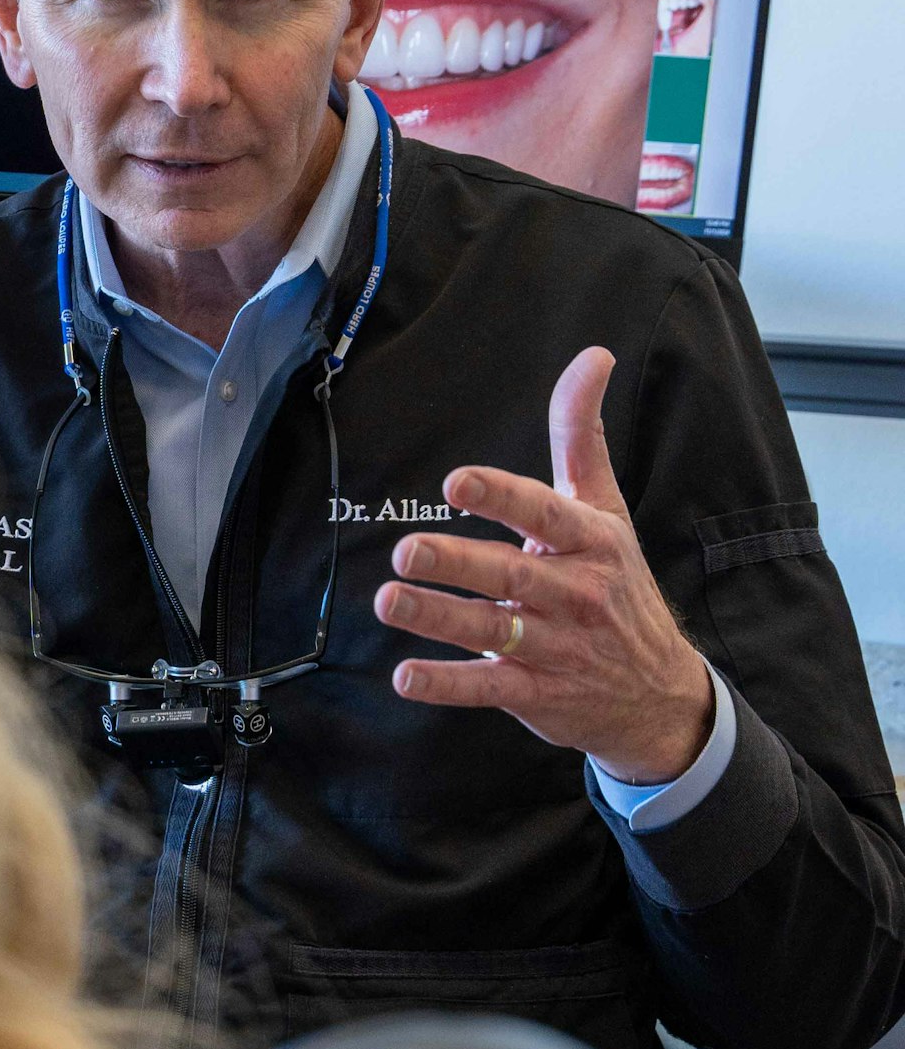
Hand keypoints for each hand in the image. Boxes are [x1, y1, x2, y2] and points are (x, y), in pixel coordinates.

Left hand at [373, 346, 714, 783]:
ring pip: (493, 630)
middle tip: (407, 551)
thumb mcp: (606, 508)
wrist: (659, 692)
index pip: (544, 513)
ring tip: (389, 601)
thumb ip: (581, 435)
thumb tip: (592, 356)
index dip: (502, 496)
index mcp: (591, 542)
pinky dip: (448, 683)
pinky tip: (406, 676)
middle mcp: (576, 592)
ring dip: (439, 617)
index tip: (457, 481)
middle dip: (457, 562)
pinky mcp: (537, 692)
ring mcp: (557, 646)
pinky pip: (488, 688)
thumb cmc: (620, 584)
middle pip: (511, 573)